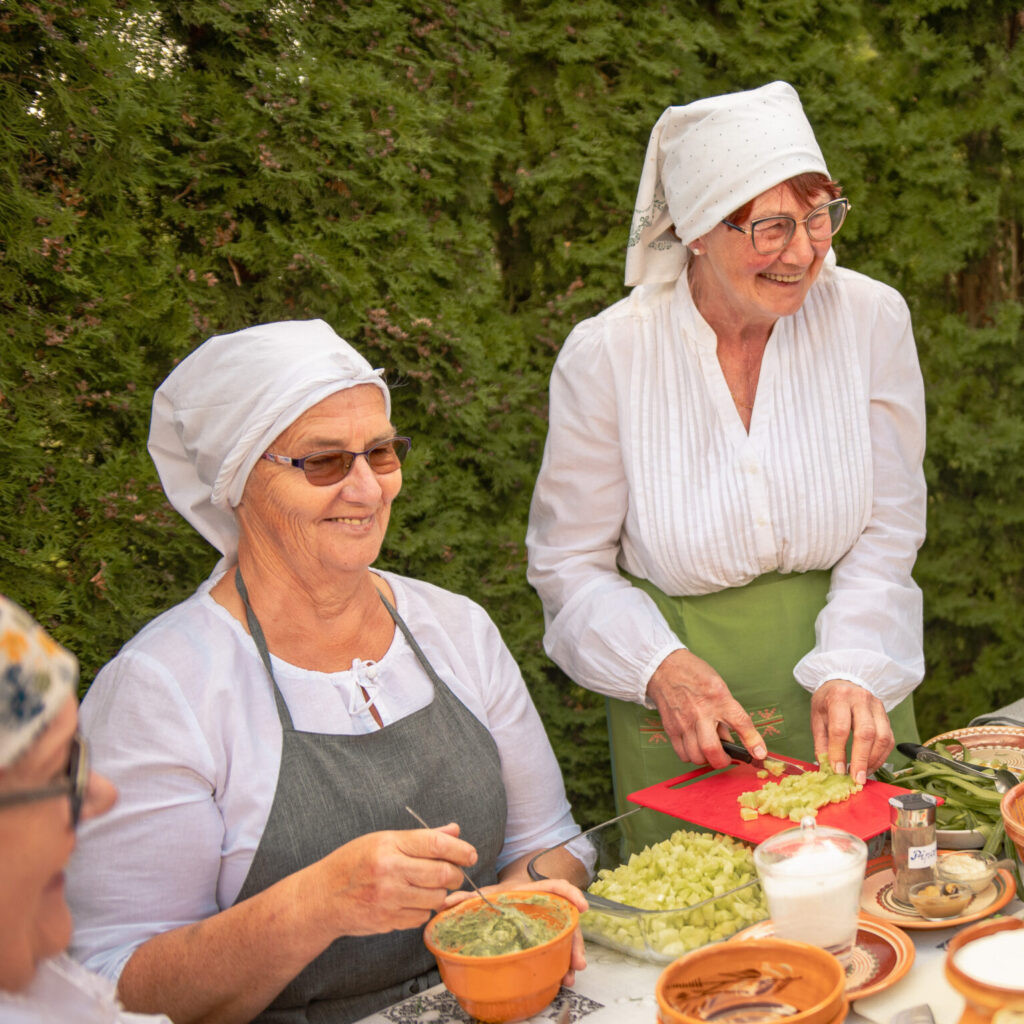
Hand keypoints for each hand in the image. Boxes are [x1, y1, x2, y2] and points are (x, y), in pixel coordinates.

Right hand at [307, 823, 477, 939]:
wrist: (322, 898)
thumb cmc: (353, 863)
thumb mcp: (383, 840)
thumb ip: (421, 838)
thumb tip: (454, 831)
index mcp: (389, 845)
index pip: (436, 844)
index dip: (460, 850)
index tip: (471, 854)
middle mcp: (390, 871)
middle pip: (442, 874)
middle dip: (455, 874)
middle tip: (454, 873)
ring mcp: (389, 899)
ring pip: (436, 898)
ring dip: (440, 894)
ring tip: (429, 886)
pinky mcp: (388, 921)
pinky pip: (421, 916)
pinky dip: (423, 909)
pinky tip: (410, 900)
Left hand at [443, 878, 587, 985]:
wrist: (507, 900)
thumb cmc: (501, 897)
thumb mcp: (486, 895)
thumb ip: (467, 898)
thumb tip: (446, 902)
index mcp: (534, 893)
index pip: (557, 887)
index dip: (571, 894)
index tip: (582, 906)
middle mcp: (547, 907)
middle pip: (567, 920)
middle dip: (575, 941)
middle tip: (577, 961)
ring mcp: (550, 923)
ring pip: (567, 937)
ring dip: (572, 956)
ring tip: (571, 974)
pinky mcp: (548, 938)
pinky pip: (560, 949)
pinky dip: (563, 963)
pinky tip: (563, 977)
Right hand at [645, 649, 764, 768]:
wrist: (664, 668)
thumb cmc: (694, 675)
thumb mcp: (718, 687)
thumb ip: (726, 713)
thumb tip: (730, 740)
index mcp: (719, 698)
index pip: (741, 723)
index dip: (753, 741)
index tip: (759, 754)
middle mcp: (701, 712)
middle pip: (712, 749)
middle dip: (722, 761)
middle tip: (726, 758)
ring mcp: (684, 721)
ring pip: (696, 756)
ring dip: (706, 759)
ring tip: (708, 750)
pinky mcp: (671, 728)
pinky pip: (682, 753)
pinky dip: (691, 756)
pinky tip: (694, 746)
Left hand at [810, 679, 893, 782]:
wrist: (843, 682)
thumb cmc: (828, 701)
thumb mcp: (817, 717)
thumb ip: (822, 742)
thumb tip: (826, 767)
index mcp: (839, 697)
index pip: (840, 728)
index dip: (839, 751)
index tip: (838, 770)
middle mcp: (860, 699)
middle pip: (865, 732)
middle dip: (861, 759)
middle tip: (856, 779)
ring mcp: (877, 706)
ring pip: (882, 737)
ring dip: (873, 760)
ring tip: (863, 774)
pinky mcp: (886, 715)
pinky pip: (889, 739)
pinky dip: (882, 756)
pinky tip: (871, 765)